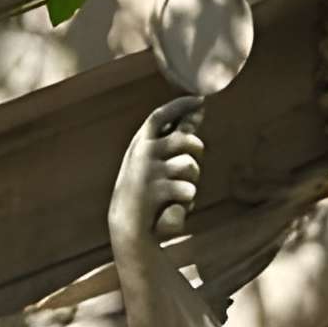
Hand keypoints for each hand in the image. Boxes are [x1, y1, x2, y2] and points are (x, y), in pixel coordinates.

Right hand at [110, 96, 207, 250]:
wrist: (127, 227)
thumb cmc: (146, 191)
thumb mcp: (155, 161)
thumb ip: (175, 136)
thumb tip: (198, 111)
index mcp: (139, 143)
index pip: (160, 116)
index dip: (180, 106)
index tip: (200, 99)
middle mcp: (141, 153)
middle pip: (186, 139)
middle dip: (197, 152)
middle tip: (191, 166)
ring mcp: (148, 172)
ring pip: (190, 166)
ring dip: (192, 181)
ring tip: (179, 192)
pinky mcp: (156, 192)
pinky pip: (189, 190)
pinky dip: (188, 202)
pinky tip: (175, 208)